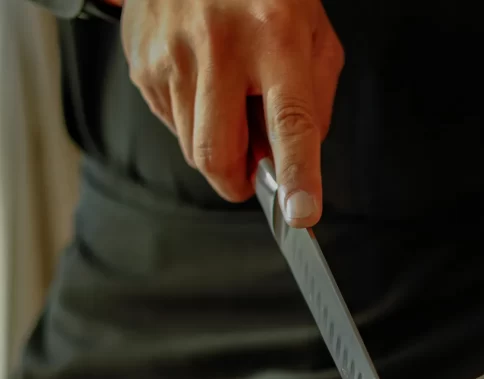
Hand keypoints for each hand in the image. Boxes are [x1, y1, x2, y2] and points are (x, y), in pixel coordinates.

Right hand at [120, 0, 343, 226]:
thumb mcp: (313, 33)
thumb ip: (315, 100)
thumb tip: (297, 160)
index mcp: (275, 36)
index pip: (289, 121)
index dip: (297, 174)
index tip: (300, 213)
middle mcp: (219, 45)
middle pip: (218, 155)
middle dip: (237, 182)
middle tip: (255, 171)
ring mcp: (172, 54)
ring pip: (192, 146)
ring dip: (217, 145)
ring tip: (232, 100)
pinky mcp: (141, 62)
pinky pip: (169, 123)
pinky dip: (192, 120)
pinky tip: (204, 84)